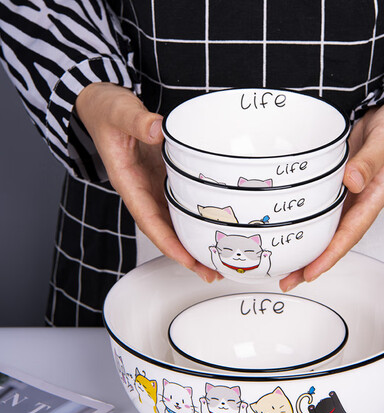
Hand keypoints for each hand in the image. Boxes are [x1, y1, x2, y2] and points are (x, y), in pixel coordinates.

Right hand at [75, 83, 219, 281]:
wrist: (103, 106)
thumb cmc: (106, 111)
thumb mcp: (119, 111)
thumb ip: (137, 121)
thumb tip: (157, 130)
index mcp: (129, 183)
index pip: (149, 220)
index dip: (168, 243)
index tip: (188, 260)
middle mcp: (143, 191)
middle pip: (166, 231)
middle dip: (187, 255)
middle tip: (213, 273)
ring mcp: (154, 187)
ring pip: (175, 222)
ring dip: (194, 243)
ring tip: (218, 262)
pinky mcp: (164, 179)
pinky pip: (180, 205)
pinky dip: (195, 220)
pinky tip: (212, 230)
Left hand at [279, 100, 383, 291]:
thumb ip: (370, 160)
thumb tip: (353, 181)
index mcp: (373, 197)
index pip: (350, 233)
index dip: (330, 255)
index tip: (311, 272)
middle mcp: (359, 202)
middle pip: (333, 240)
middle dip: (311, 263)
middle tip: (287, 281)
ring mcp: (346, 196)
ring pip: (324, 229)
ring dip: (306, 249)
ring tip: (283, 267)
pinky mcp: (336, 186)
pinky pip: (319, 210)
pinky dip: (305, 224)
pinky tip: (290, 232)